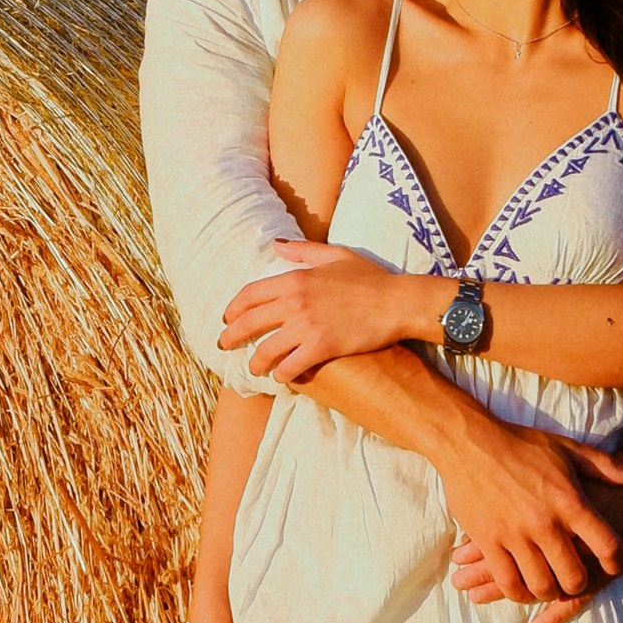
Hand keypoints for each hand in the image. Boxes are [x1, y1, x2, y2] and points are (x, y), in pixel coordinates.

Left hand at [220, 240, 429, 382]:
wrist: (398, 302)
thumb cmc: (370, 278)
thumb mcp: (336, 255)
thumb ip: (302, 250)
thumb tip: (275, 245)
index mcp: (296, 278)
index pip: (251, 294)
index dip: (234, 308)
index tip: (228, 318)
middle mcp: (296, 302)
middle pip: (250, 323)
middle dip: (231, 337)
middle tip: (224, 346)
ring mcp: (307, 326)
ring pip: (266, 350)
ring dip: (256, 363)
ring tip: (255, 369)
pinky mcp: (322, 347)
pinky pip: (291, 366)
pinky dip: (282, 374)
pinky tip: (282, 377)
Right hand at [450, 450, 622, 622]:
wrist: (470, 442)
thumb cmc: (520, 443)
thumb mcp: (567, 448)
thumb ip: (603, 466)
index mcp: (570, 502)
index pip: (607, 544)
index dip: (614, 560)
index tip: (611, 564)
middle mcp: (545, 523)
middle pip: (573, 576)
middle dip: (577, 583)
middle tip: (572, 579)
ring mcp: (515, 535)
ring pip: (540, 585)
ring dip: (547, 591)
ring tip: (547, 585)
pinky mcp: (488, 542)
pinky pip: (507, 581)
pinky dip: (517, 592)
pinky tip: (520, 587)